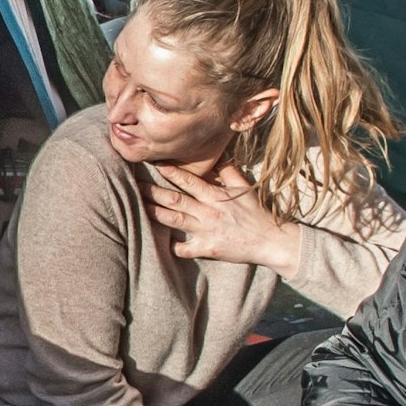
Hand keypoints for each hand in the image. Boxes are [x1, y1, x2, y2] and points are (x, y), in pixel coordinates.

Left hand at [145, 163, 300, 272]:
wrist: (270, 240)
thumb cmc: (256, 212)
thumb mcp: (244, 187)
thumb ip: (227, 172)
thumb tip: (216, 157)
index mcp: (215, 195)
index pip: (188, 180)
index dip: (170, 172)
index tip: (154, 164)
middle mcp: (208, 212)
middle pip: (175, 199)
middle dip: (153, 192)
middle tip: (136, 185)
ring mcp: (206, 231)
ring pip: (174, 221)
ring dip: (155, 213)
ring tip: (140, 207)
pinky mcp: (207, 249)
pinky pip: (184, 249)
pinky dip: (172, 246)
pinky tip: (161, 243)